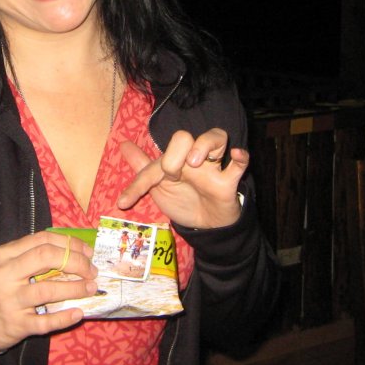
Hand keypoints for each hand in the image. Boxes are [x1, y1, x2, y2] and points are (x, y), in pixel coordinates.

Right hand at [0, 232, 97, 351]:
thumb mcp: (6, 264)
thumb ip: (33, 255)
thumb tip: (75, 251)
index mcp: (5, 255)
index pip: (43, 240)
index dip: (70, 244)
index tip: (88, 252)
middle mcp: (6, 275)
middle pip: (46, 258)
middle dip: (76, 262)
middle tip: (91, 271)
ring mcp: (11, 301)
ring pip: (48, 290)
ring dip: (75, 288)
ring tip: (91, 288)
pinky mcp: (17, 325)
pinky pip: (45, 322)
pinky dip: (65, 318)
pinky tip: (78, 312)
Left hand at [116, 128, 246, 229]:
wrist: (205, 228)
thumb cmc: (183, 202)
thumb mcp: (157, 188)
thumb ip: (141, 168)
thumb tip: (122, 144)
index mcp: (174, 160)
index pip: (154, 156)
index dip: (141, 179)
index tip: (125, 202)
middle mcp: (193, 159)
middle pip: (184, 136)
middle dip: (173, 155)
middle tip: (172, 175)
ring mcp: (213, 168)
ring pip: (216, 137)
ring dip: (203, 145)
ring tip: (195, 162)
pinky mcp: (230, 182)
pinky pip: (241, 163)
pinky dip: (241, 157)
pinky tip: (237, 154)